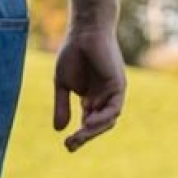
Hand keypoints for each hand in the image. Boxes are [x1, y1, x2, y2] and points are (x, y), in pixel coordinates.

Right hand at [53, 26, 126, 152]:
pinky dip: (102, 118)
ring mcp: (113, 92)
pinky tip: (89, 123)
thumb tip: (58, 130)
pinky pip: (114, 108)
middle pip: (98, 125)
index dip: (79, 136)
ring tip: (78, 137)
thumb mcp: (62, 85)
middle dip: (85, 137)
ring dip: (93, 131)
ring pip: (108, 120)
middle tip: (70, 145)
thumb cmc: (72, 54)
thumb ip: (62, 106)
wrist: (84, 32)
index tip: (66, 145)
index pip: (88, 123)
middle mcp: (104, 97)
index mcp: (92, 98)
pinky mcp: (118, 85)